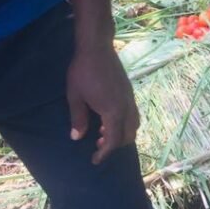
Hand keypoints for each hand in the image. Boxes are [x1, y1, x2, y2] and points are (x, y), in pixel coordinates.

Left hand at [67, 44, 139, 164]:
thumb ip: (78, 119)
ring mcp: (130, 99)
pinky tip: (108, 118)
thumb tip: (77, 137)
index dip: (104, 153)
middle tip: (97, 145)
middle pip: (128, 135)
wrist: (97, 48)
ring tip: (103, 132)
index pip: (113, 140)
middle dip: (115, 145)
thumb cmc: (83, 72)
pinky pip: (132, 114)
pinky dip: (123, 123)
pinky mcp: (129, 92)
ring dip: (121, 134)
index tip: (94, 160)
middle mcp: (126, 107)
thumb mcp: (75, 97)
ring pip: (134, 125)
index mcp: (113, 112)